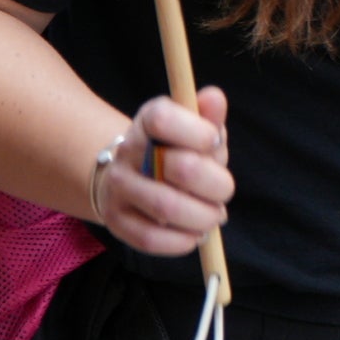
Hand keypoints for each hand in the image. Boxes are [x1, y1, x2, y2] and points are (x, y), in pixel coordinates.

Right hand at [92, 87, 233, 253]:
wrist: (131, 176)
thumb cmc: (177, 150)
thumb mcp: (195, 128)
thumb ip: (208, 116)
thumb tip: (214, 98)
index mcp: (148, 121)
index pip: (164, 119)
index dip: (200, 133)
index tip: (214, 143)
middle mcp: (128, 152)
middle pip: (182, 168)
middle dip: (217, 185)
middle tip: (223, 193)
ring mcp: (119, 187)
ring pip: (167, 207)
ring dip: (203, 217)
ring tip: (212, 216)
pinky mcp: (116, 220)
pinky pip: (150, 238)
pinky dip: (182, 241)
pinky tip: (193, 234)